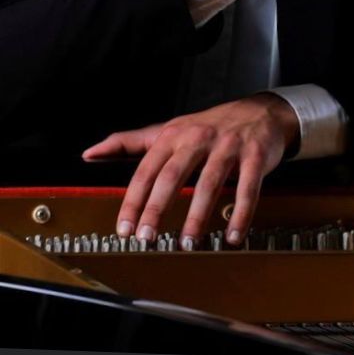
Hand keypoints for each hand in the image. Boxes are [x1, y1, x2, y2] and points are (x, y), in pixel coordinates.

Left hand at [81, 93, 298, 246]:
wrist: (262, 111)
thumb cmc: (212, 126)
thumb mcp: (171, 128)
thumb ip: (131, 142)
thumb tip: (89, 154)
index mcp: (175, 135)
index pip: (147, 169)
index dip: (134, 200)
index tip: (124, 228)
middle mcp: (199, 138)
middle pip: (173, 175)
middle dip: (157, 208)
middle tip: (146, 238)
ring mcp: (229, 146)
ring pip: (209, 182)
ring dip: (197, 215)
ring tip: (186, 242)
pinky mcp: (255, 156)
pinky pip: (247, 188)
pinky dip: (240, 213)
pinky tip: (232, 235)